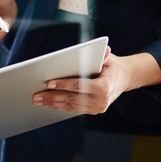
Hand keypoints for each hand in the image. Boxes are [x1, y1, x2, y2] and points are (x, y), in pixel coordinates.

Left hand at [32, 48, 160, 113]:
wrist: (124, 78)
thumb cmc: (112, 66)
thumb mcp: (109, 59)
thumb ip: (103, 55)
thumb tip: (103, 50)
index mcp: (104, 88)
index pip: (79, 86)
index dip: (63, 85)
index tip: (48, 83)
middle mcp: (102, 101)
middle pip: (72, 99)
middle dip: (52, 97)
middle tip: (36, 96)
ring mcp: (98, 108)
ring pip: (71, 107)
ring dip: (53, 104)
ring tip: (38, 101)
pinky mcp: (93, 111)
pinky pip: (74, 109)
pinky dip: (60, 106)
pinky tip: (48, 104)